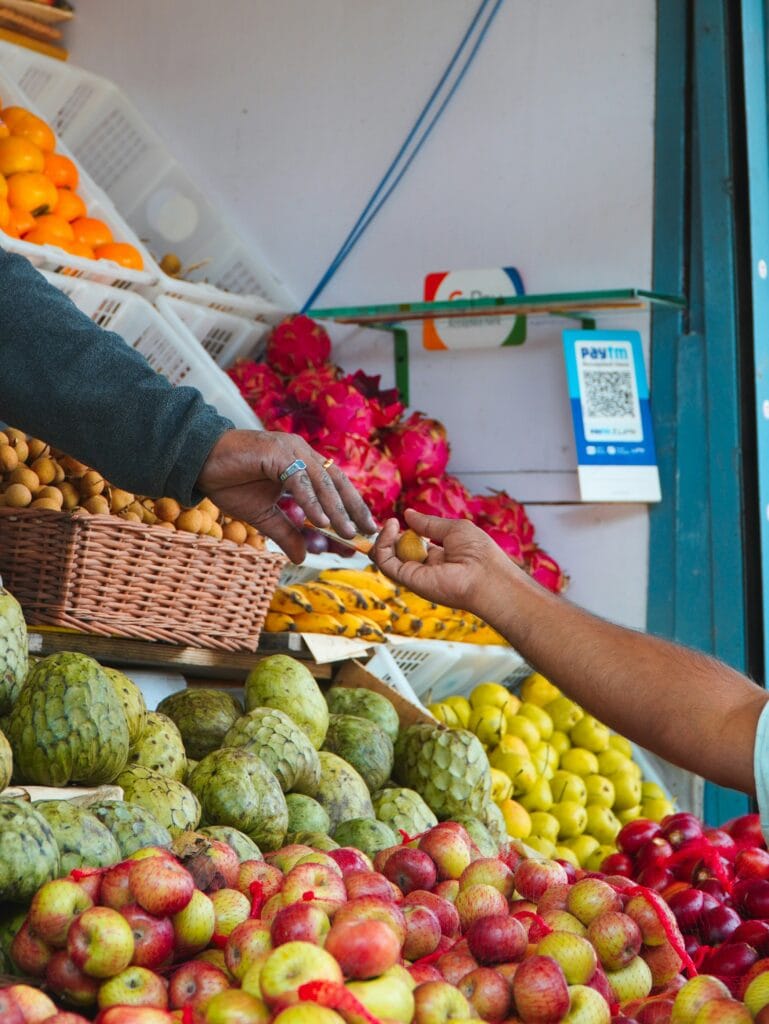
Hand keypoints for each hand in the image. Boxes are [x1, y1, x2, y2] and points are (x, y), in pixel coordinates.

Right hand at [197, 429, 376, 562]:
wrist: (199, 463)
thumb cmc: (230, 482)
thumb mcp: (263, 515)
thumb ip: (286, 532)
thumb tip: (302, 558)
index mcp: (302, 463)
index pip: (334, 486)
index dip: (351, 508)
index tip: (364, 532)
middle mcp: (301, 453)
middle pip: (336, 482)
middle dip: (353, 509)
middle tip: (367, 533)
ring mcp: (290, 450)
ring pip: (321, 482)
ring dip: (336, 510)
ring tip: (348, 533)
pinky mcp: (276, 452)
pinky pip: (298, 480)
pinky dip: (311, 501)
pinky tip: (319, 522)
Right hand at [373, 508, 513, 614]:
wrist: (487, 577)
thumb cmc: (479, 553)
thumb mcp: (453, 529)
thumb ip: (428, 524)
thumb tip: (408, 514)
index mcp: (439, 556)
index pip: (413, 544)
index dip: (404, 532)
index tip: (399, 519)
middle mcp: (425, 567)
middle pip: (397, 552)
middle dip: (389, 536)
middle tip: (391, 523)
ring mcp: (415, 574)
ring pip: (386, 557)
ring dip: (383, 538)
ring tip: (391, 523)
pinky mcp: (408, 579)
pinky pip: (385, 562)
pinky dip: (382, 544)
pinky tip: (392, 527)